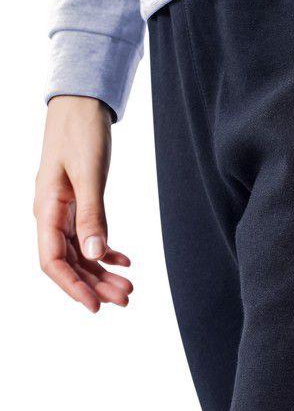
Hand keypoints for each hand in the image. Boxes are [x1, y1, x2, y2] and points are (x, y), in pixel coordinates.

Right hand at [34, 96, 132, 311]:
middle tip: (127, 299)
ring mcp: (64, 210)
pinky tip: (125, 261)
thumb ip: (92, 214)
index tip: (96, 306)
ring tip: (130, 287)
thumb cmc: (81, 133)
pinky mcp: (79, 203)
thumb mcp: (89, 174)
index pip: (53, 261)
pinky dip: (107, 251)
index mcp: (46, 209)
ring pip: (82, 252)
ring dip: (103, 272)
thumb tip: (96, 254)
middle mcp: (51, 214)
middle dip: (96, 284)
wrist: (81, 104)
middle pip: (70, 262)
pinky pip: (89, 237)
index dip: (73, 287)